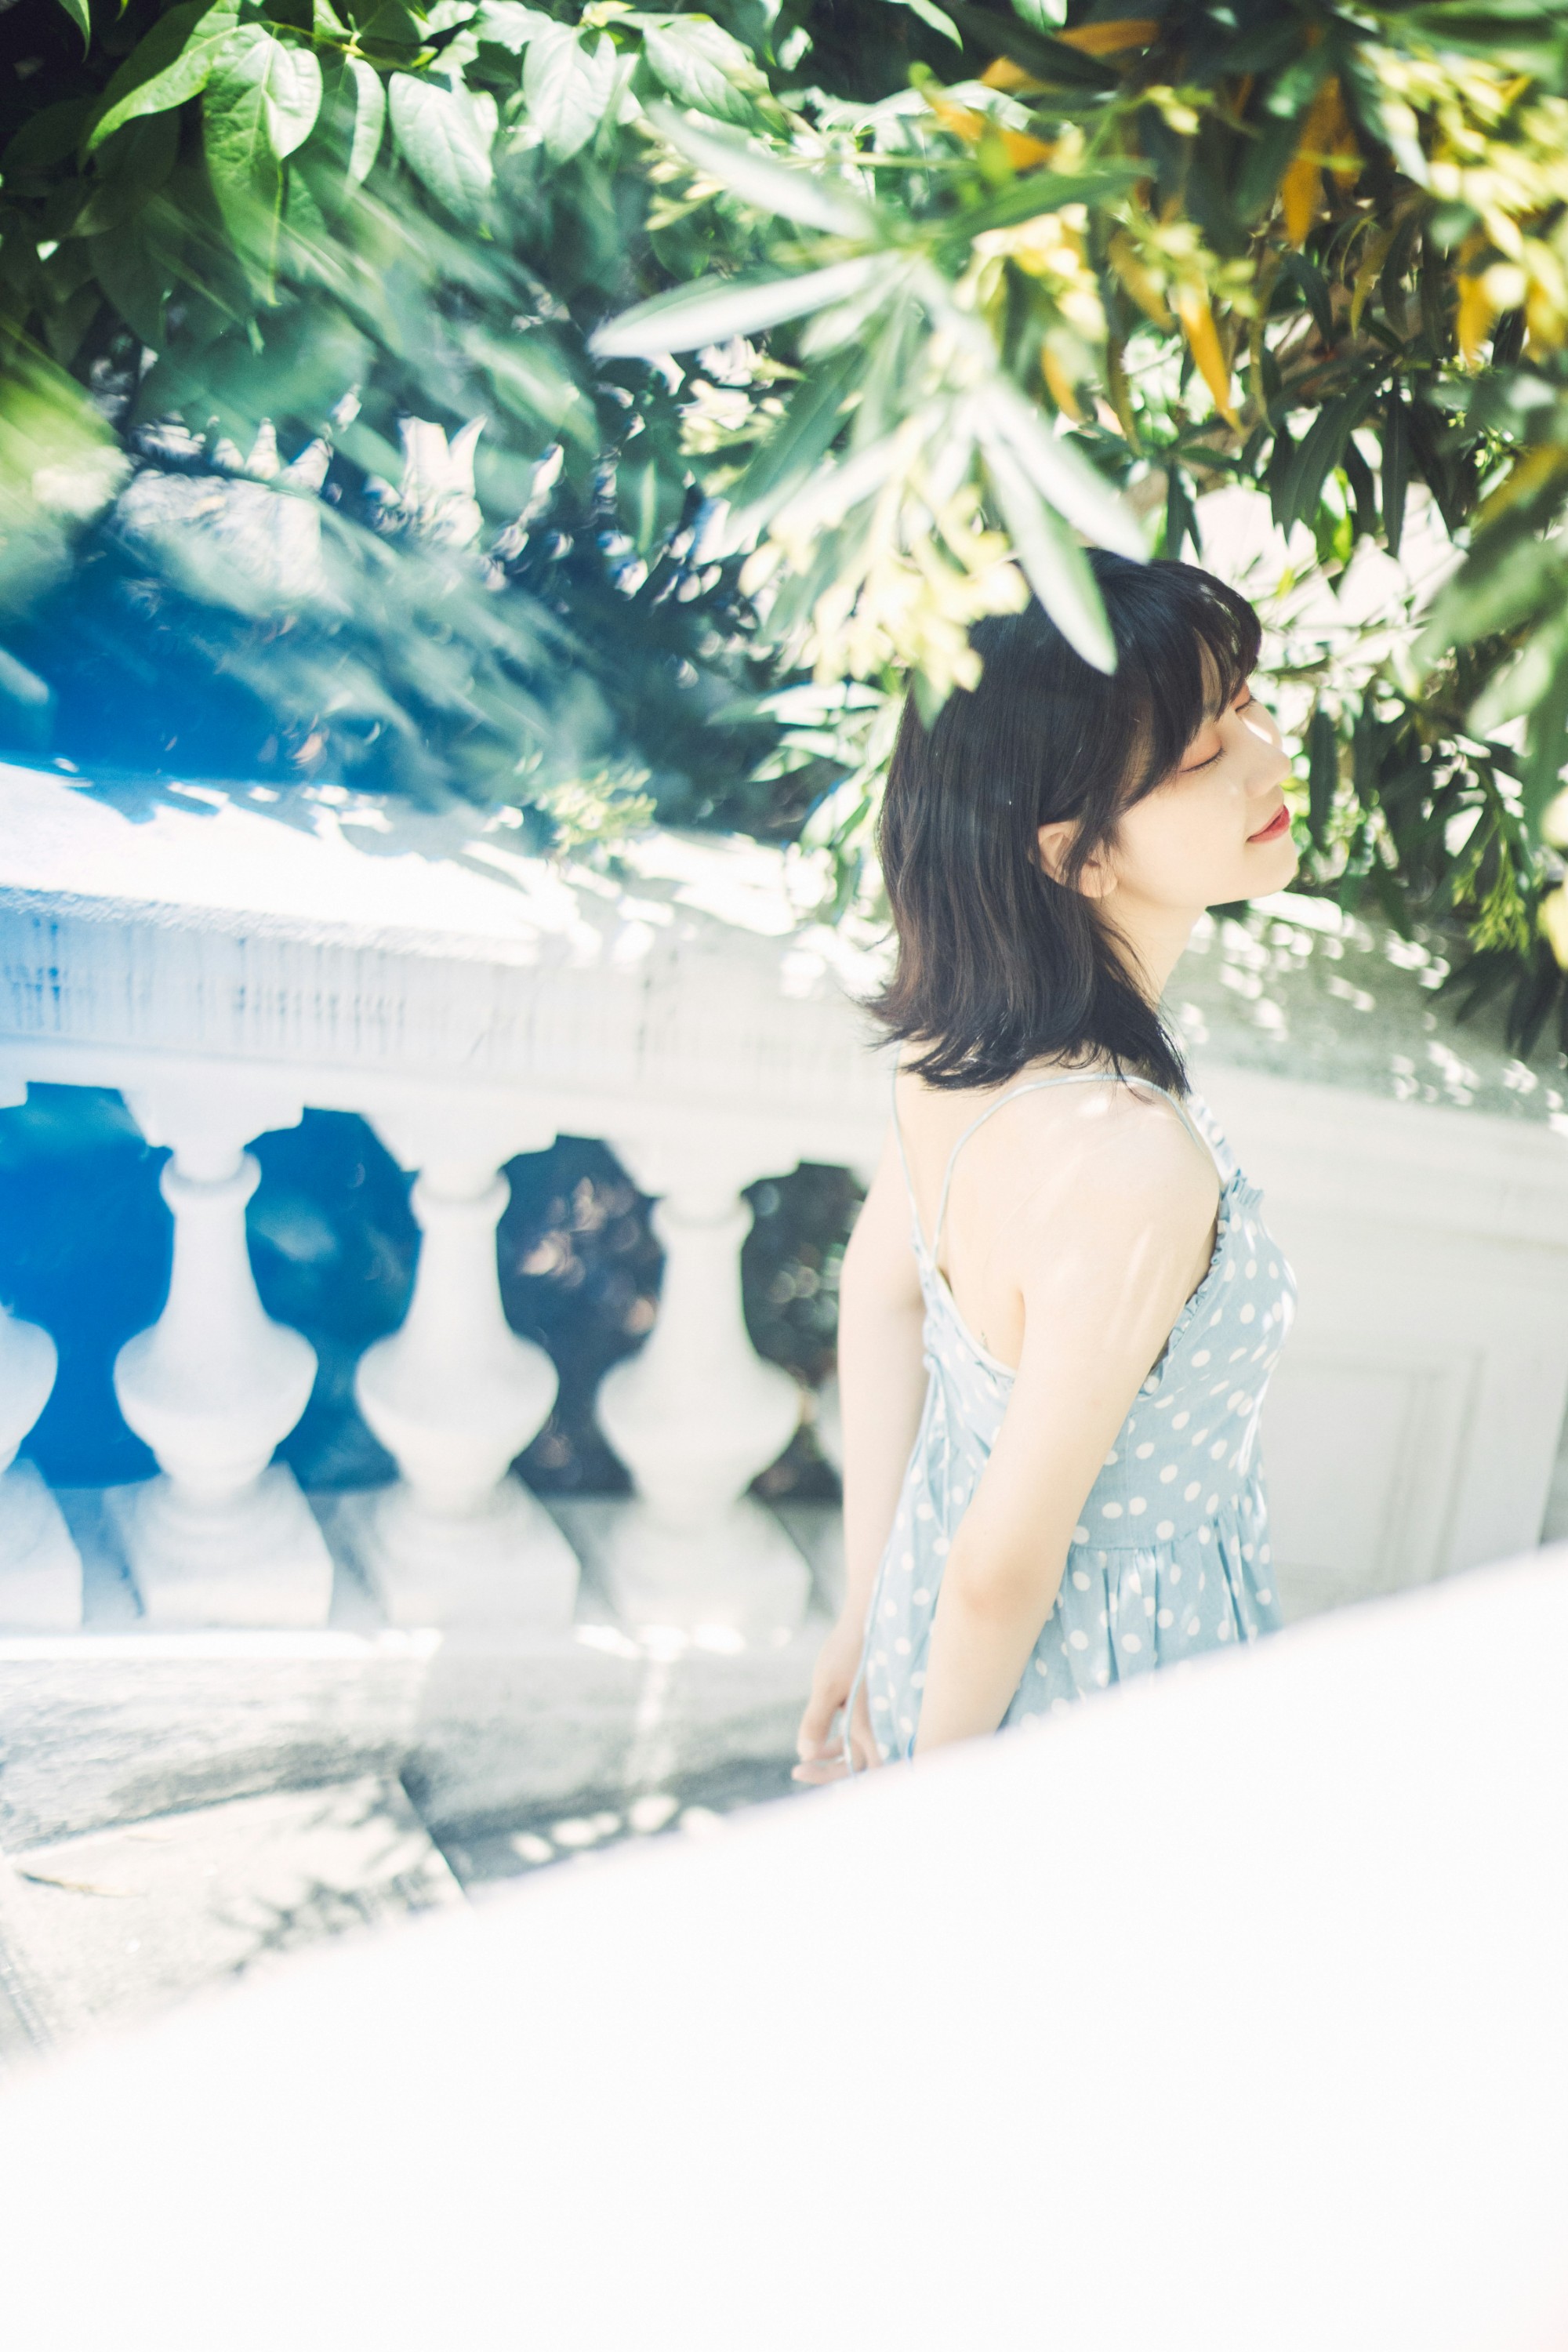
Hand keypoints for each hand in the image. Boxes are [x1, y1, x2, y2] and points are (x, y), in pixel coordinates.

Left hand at [793, 1610, 882, 1782]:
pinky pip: (857, 1732)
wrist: (868, 1617)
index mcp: (870, 1724)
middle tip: (797, 1769)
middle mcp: (879, 1724)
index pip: (856, 1769)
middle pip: (857, 1765)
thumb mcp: (826, 1685)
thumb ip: (817, 1721)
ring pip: (857, 1748)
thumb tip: (806, 1754)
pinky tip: (819, 1729)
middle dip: (828, 1770)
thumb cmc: (849, 1650)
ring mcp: (876, 1715)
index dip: (828, 1776)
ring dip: (831, 1752)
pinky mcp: (870, 1704)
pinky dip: (840, 1736)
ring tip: (805, 1748)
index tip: (798, 1769)